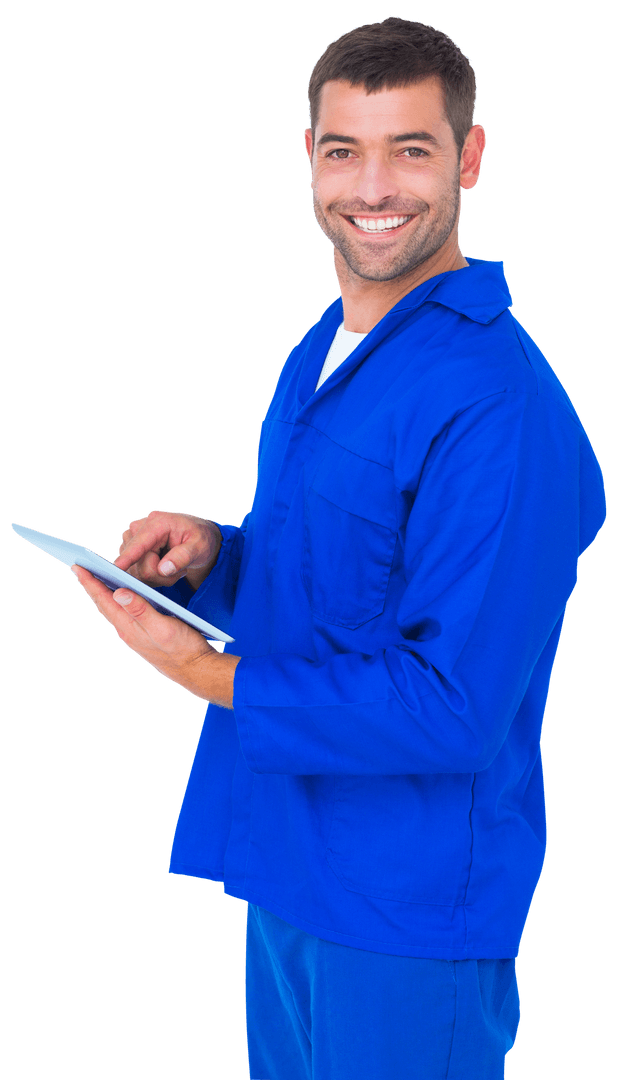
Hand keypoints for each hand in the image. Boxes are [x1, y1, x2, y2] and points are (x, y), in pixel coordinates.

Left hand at [71, 566, 239, 706]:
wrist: (196, 670)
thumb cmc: (183, 649)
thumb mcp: (163, 627)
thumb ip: (141, 610)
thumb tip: (118, 593)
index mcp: (130, 627)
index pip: (105, 600)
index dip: (90, 583)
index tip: (77, 567)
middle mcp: (128, 631)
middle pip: (104, 605)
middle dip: (91, 586)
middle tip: (80, 568)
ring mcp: (135, 635)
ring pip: (113, 610)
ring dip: (103, 593)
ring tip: (95, 579)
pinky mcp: (144, 635)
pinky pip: (124, 614)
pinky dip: (117, 601)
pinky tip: (121, 596)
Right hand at [114, 510, 221, 591]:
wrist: (195, 537)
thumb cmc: (199, 539)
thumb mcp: (200, 547)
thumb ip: (183, 556)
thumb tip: (163, 569)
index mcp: (157, 522)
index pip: (139, 544)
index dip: (128, 557)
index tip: (116, 568)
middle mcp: (138, 528)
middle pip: (139, 566)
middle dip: (160, 575)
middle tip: (178, 570)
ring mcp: (130, 540)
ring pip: (136, 573)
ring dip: (157, 577)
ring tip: (173, 567)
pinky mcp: (128, 551)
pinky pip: (134, 574)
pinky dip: (151, 577)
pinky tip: (163, 568)